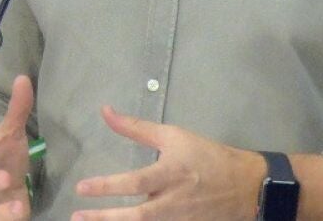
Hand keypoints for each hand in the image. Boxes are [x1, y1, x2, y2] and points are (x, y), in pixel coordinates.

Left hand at [71, 105, 262, 219]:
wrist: (246, 185)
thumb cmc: (206, 156)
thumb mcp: (173, 136)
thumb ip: (136, 127)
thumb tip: (105, 111)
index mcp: (170, 174)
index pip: (135, 183)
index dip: (107, 186)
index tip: (81, 188)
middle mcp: (173, 202)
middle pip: (136, 216)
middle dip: (105, 219)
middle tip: (77, 217)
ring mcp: (178, 220)